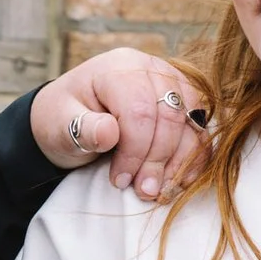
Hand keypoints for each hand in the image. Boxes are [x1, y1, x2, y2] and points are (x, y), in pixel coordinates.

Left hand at [30, 48, 208, 200]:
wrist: (70, 117)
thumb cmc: (63, 120)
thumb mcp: (60, 125)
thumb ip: (81, 128)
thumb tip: (109, 133)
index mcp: (118, 68)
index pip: (139, 111)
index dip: (135, 151)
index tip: (120, 181)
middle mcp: (150, 68)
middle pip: (170, 116)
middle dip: (159, 160)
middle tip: (144, 191)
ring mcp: (171, 82)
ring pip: (192, 122)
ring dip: (181, 162)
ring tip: (161, 191)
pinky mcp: (184, 101)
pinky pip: (200, 128)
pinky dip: (196, 157)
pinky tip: (182, 180)